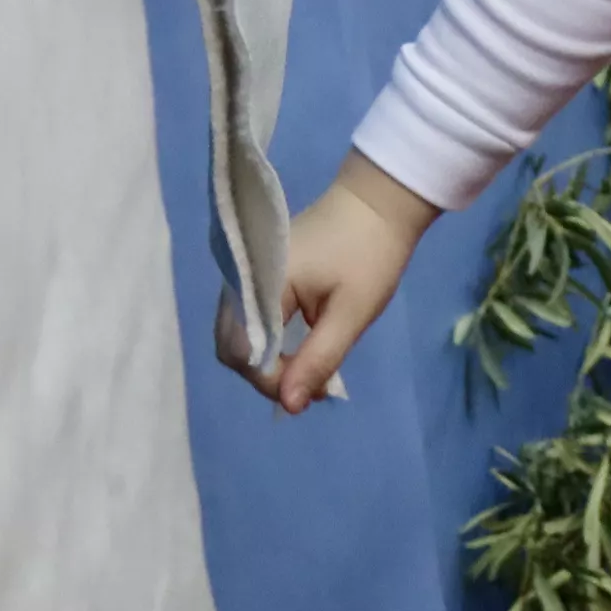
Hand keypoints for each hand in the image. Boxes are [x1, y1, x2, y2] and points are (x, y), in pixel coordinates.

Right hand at [233, 152, 442, 415]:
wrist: (377, 203)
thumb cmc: (371, 254)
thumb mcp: (352, 313)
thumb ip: (317, 359)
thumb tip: (288, 407)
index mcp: (260, 283)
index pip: (241, 350)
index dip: (267, 381)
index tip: (306, 394)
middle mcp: (241, 280)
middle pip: (232, 346)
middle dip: (266, 375)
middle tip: (309, 387)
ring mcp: (246, 277)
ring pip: (240, 336)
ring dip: (268, 361)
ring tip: (308, 374)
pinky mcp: (257, 278)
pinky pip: (251, 321)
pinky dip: (271, 342)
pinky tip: (300, 352)